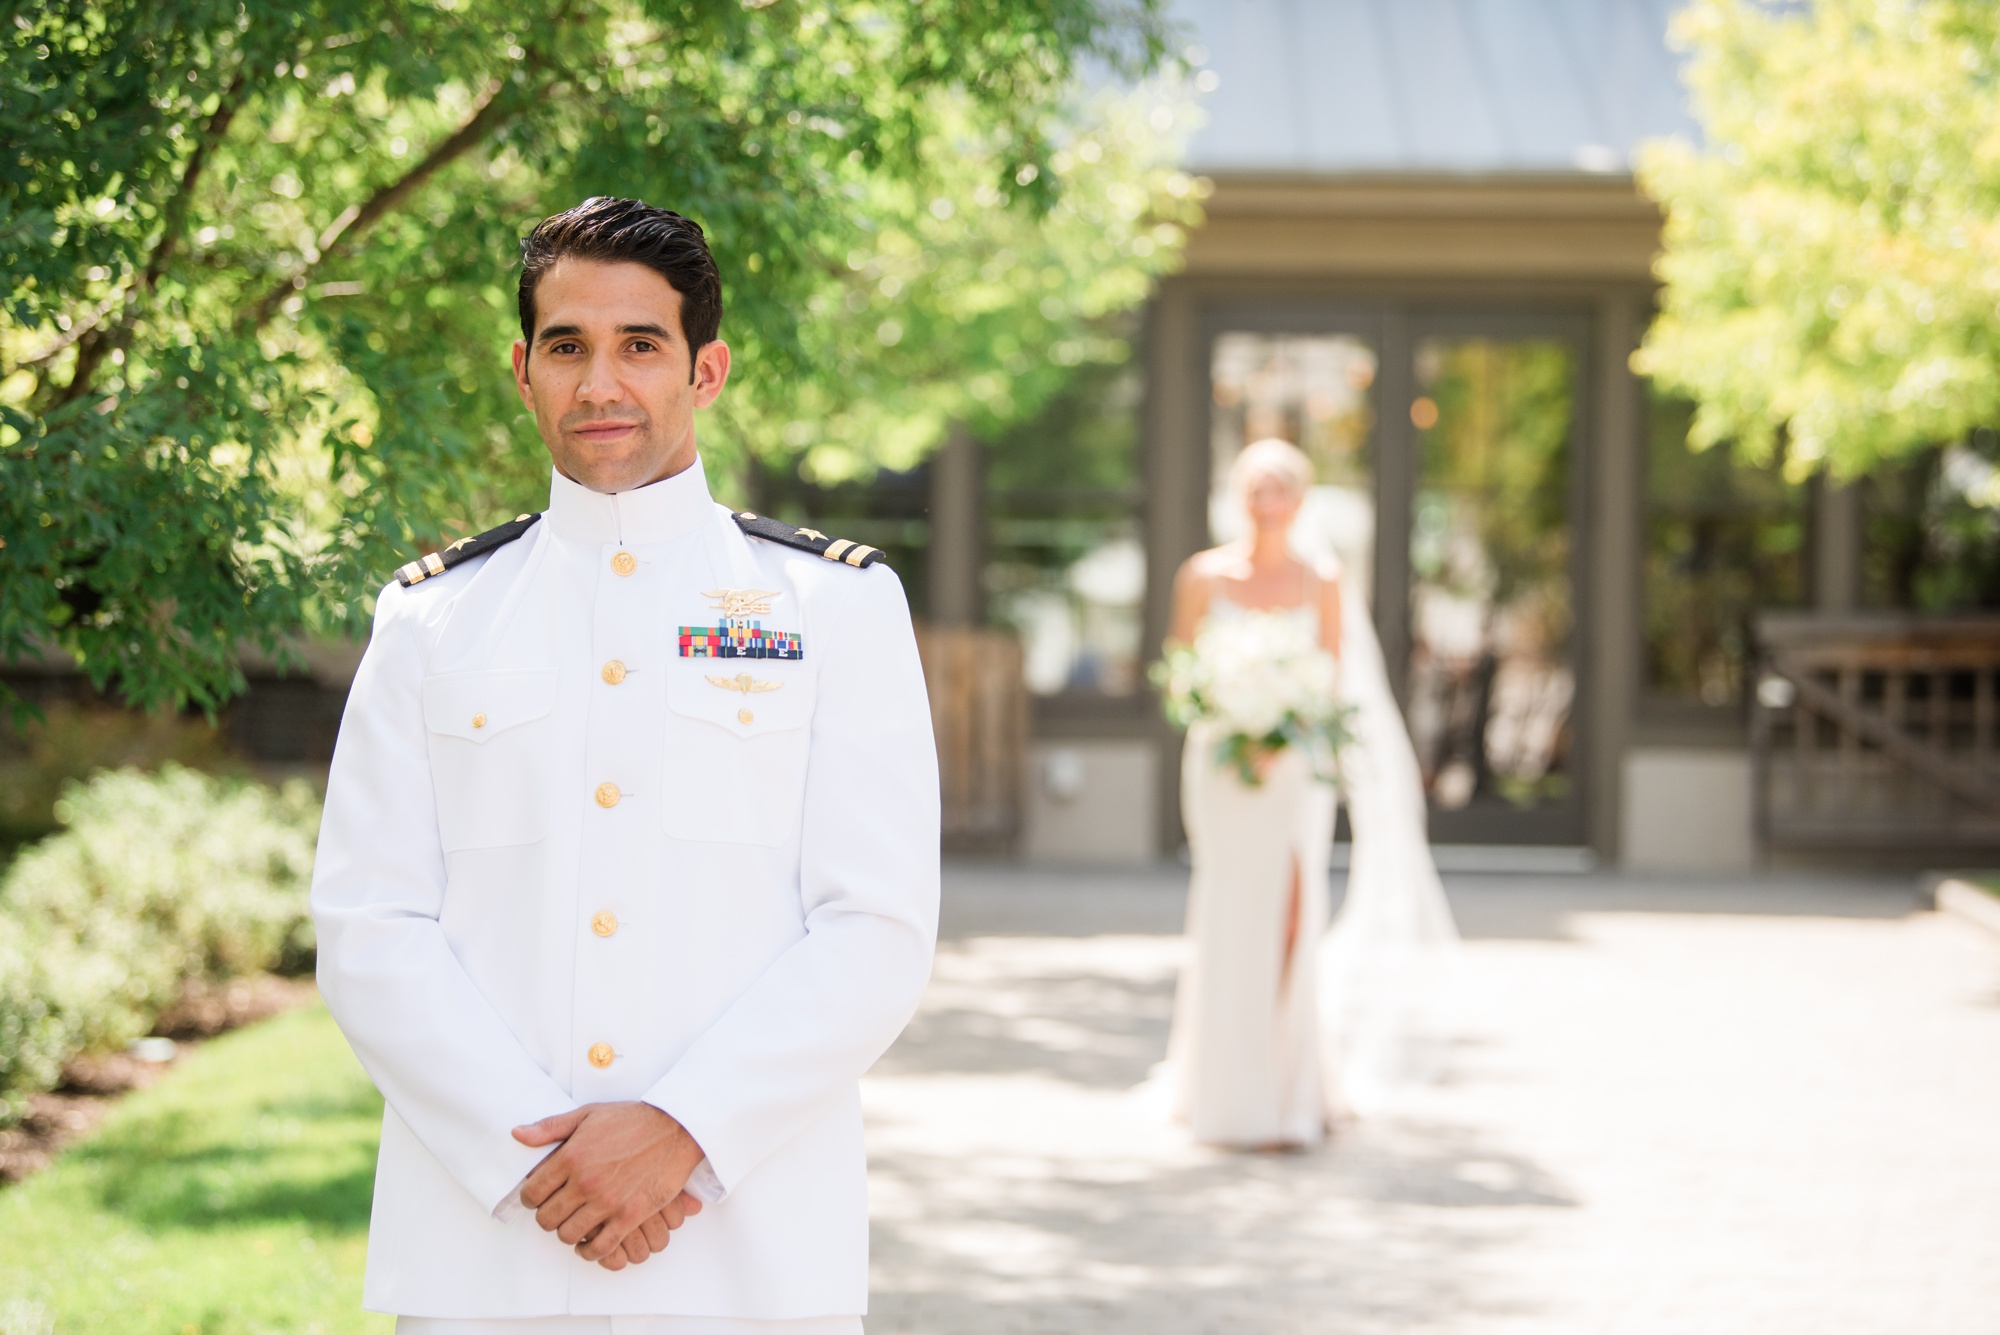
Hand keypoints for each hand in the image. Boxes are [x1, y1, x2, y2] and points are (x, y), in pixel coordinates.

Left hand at [512, 1102, 707, 1266]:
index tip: (540, 1198)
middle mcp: (585, 1182)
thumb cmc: (633, 1120)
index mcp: (571, 1157)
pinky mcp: (630, 1215)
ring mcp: (608, 1201)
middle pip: (547, 1219)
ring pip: (569, 1235)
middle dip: (548, 1217)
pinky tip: (591, 1243)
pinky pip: (600, 1247)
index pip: (532, 1193)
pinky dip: (591, 1251)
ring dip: (568, 1232)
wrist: (676, 1128)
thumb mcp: (588, 1115)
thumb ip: (549, 1127)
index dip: (531, 1199)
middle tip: (557, 1211)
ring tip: (575, 1224)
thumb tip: (518, 1135)